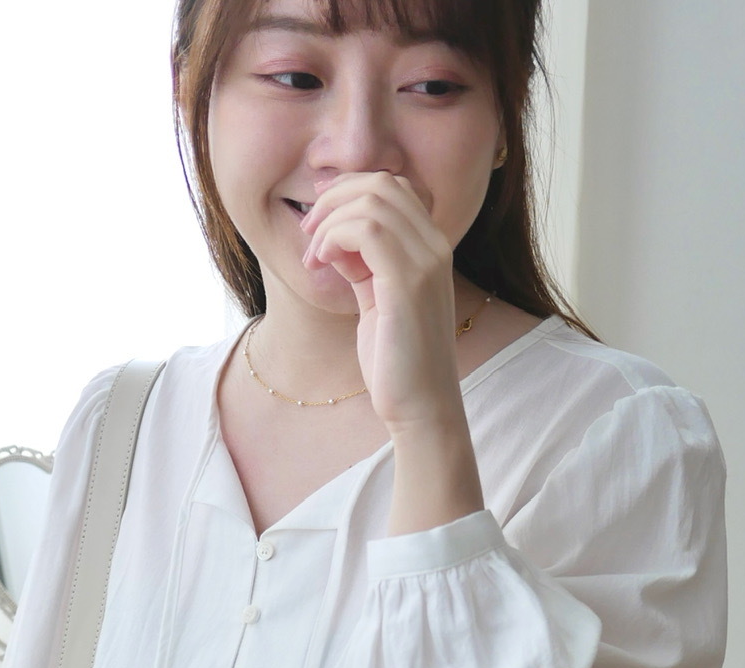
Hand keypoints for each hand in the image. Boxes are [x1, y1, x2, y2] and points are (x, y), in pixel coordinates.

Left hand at [300, 171, 483, 534]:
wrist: (420, 408)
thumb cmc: (397, 364)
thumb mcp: (376, 303)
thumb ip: (363, 266)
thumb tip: (336, 240)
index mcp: (431, 249)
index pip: (394, 186)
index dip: (350, 194)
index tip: (321, 228)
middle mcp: (435, 247)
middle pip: (382, 183)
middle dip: (334, 200)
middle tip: (308, 235)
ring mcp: (426, 262)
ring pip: (372, 200)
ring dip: (329, 220)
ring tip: (314, 256)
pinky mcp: (408, 283)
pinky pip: (366, 229)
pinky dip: (334, 237)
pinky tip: (321, 263)